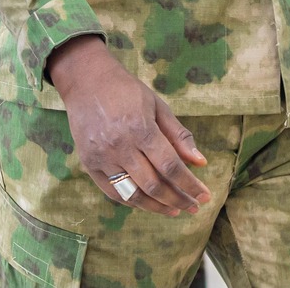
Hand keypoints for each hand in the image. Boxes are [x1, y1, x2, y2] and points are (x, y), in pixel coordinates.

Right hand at [46, 36, 209, 217]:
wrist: (85, 80)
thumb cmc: (126, 90)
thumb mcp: (157, 106)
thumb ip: (178, 135)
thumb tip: (201, 163)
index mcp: (140, 128)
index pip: (170, 166)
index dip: (190, 185)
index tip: (204, 196)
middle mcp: (120, 145)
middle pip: (154, 185)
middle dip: (178, 200)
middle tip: (193, 207)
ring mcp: (101, 156)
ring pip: (133, 194)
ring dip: (157, 207)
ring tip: (174, 210)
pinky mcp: (88, 162)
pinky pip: (113, 192)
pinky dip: (132, 201)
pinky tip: (148, 203)